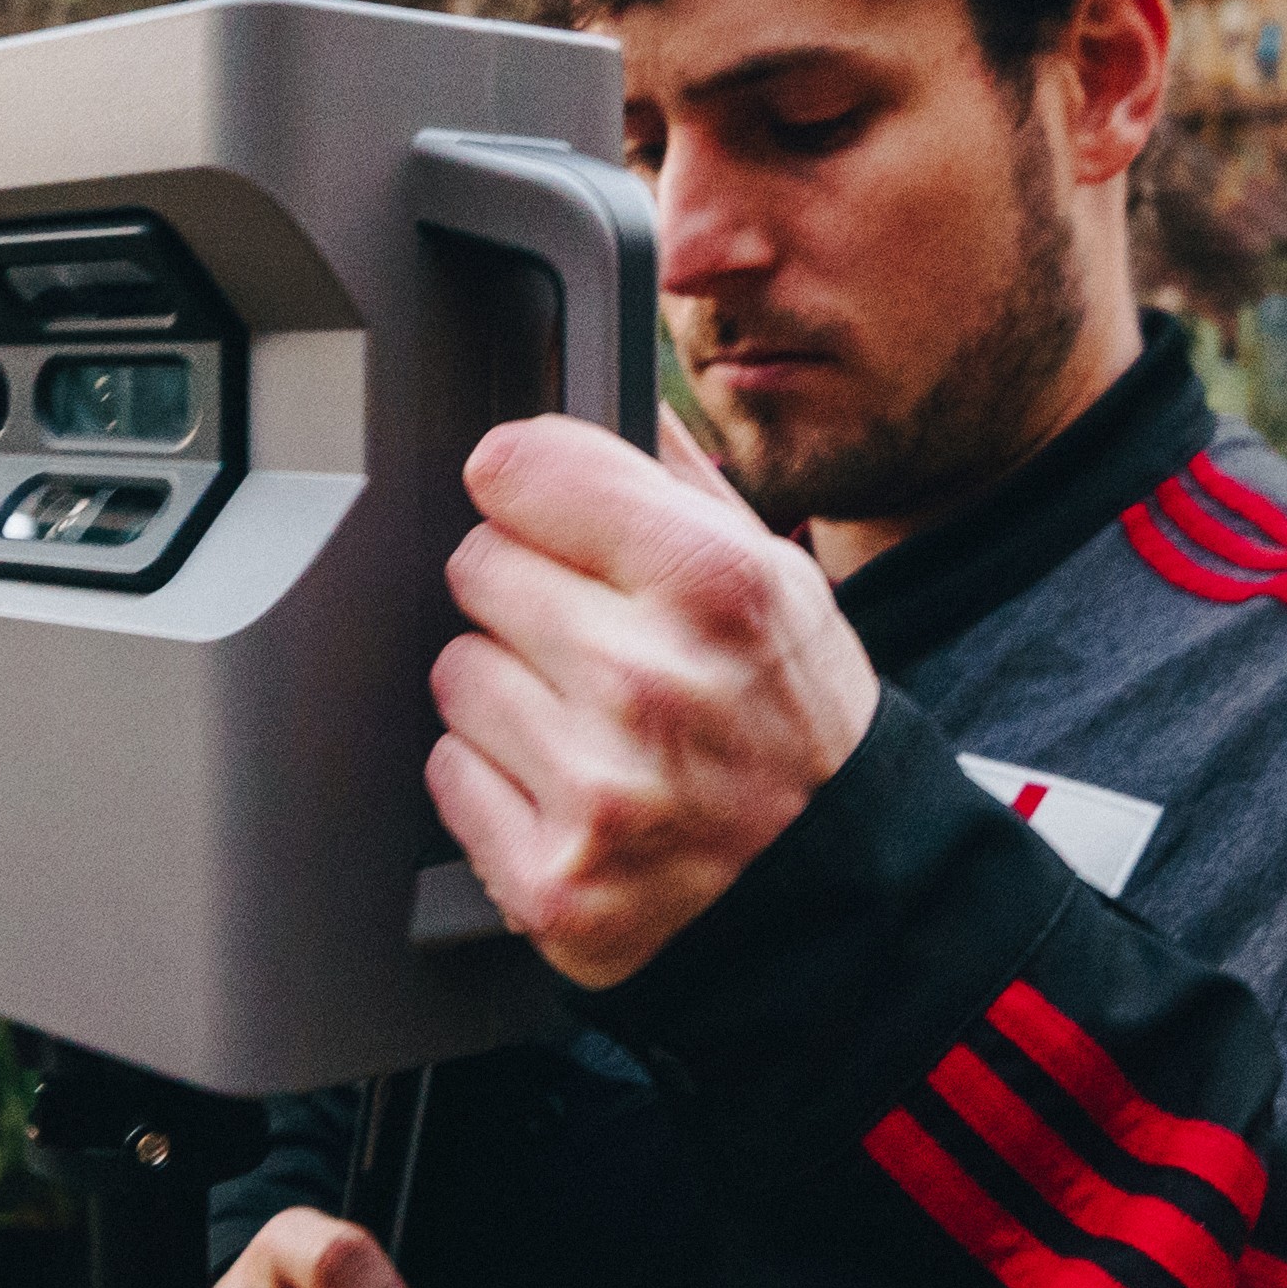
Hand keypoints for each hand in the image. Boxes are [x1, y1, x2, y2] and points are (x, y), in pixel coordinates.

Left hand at [426, 415, 880, 990]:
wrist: (838, 896)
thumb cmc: (797, 727)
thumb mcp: (779, 578)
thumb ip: (677, 478)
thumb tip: (600, 390)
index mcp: (715, 585)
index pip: (519, 466)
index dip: (529, 487)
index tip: (542, 509)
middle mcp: (651, 683)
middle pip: (476, 565)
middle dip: (523, 595)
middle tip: (592, 641)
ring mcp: (597, 789)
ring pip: (454, 670)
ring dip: (505, 691)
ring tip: (588, 722)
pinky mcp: (550, 879)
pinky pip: (448, 772)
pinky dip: (494, 782)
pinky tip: (567, 789)